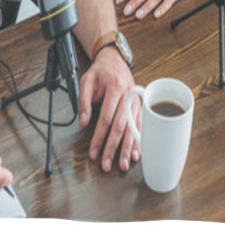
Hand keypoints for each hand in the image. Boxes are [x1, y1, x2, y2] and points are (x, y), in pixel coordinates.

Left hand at [78, 47, 138, 172]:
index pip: (106, 118)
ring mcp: (136, 101)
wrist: (114, 60)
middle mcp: (129, 95)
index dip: (99, 136)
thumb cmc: (100, 72)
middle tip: (107, 164)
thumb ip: (84, 102)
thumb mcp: (86, 81)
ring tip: (123, 164)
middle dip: (113, 147)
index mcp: (116, 87)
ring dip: (128, 148)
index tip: (94, 151)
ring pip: (133, 128)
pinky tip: (136, 153)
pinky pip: (140, 125)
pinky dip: (138, 140)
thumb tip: (83, 122)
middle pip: (121, 126)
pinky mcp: (139, 106)